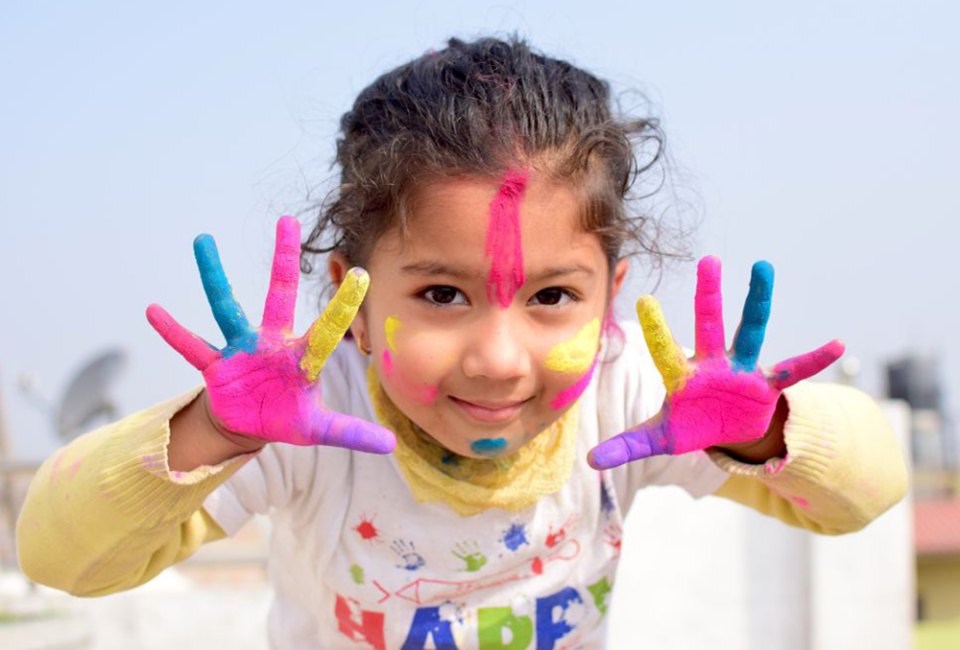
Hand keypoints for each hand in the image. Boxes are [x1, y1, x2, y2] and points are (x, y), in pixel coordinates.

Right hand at [146, 216, 395, 453]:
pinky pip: (191, 346)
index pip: (328, 329)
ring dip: (214, 276)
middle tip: (288, 220)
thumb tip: (391, 445)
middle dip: (284, 260)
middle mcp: (272, 343)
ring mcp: (241, 349)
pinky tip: (153, 310)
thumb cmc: (287, 417)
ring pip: (226, 307)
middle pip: (279, 295)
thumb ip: (351, 431)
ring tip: (203, 240)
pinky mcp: (215, 365)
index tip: (362, 275)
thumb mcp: (318, 429)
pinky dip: (173, 332)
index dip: (343, 306)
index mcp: (302, 357)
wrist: (249, 423)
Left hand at [588, 256, 842, 469]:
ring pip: (751, 332)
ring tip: (763, 268)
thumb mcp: (660, 438)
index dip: (657, 329)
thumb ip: (627, 445)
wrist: (726, 431)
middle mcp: (712, 364)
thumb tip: (589, 462)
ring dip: (758, 303)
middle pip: (709, 325)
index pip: (666, 350)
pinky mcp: (767, 384)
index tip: (644, 300)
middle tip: (707, 260)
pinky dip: (814, 361)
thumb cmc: (690, 425)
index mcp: (682, 376)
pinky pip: (793, 370)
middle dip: (709, 296)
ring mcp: (742, 370)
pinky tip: (837, 345)